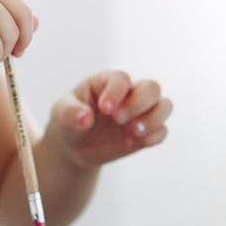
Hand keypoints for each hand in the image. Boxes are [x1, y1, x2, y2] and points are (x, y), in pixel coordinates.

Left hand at [49, 70, 170, 167]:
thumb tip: (85, 118)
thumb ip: (70, 113)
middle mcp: (129, 93)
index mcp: (107, 81)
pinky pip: (162, 131)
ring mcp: (140, 113)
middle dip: (139, 103)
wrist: (75, 146)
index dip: (117, 92)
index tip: (105, 109)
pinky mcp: (146, 132)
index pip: (121, 79)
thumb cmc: (68, 121)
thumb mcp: (61, 114)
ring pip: (164, 106)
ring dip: (153, 119)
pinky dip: (153, 137)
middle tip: (118, 120)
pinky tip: (132, 143)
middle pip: (152, 87)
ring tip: (132, 132)